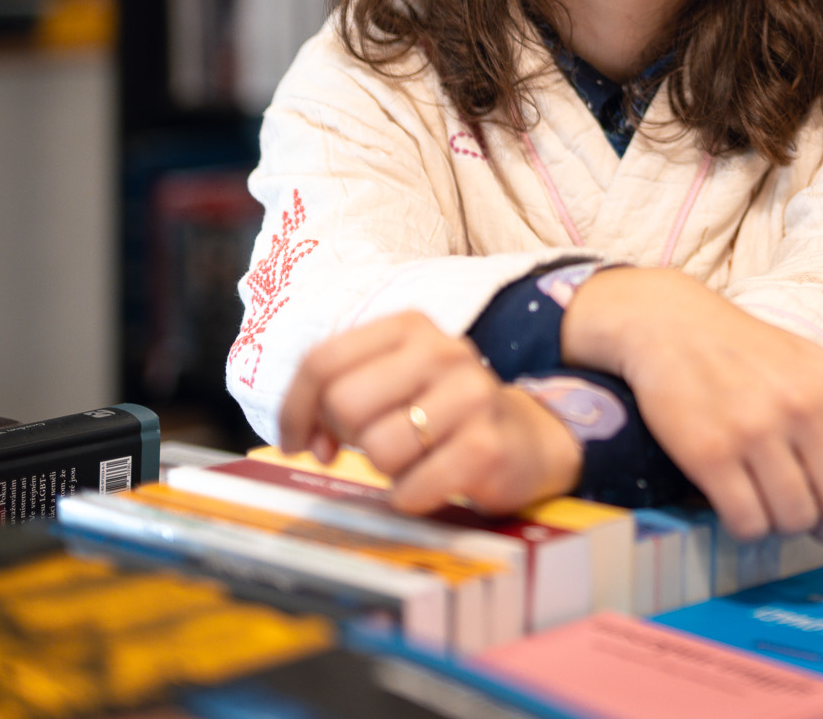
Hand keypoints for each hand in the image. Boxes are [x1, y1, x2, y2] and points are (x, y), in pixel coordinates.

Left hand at [276, 312, 583, 515]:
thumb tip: (304, 437)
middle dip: (347, 437)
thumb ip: (339, 391)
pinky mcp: (486, 445)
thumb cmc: (441, 414)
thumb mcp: (393, 381)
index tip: (298, 440)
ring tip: (415, 457)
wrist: (526, 439)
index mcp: (409, 327)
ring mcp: (471, 395)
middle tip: (373, 442)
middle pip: (345, 403)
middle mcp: (443, 351)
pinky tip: (433, 481)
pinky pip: (410, 488)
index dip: (296, 409)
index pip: (323, 360)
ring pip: (377, 448)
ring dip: (386, 468)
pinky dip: (410, 496)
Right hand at [563, 269, 822, 543]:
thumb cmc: (749, 352)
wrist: (673, 326)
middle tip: (819, 526)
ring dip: (790, 529)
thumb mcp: (813, 366)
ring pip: (797, 520)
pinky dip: (750, 531)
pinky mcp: (710, 455)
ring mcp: (756, 432)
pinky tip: (743, 511)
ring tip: (775, 510)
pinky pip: (748, 523)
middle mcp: (804, 408)